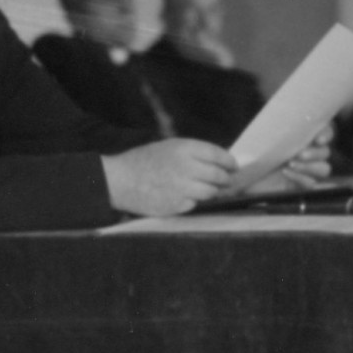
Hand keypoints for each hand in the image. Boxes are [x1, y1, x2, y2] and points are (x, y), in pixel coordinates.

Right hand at [102, 138, 236, 216]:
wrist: (119, 181)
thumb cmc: (142, 161)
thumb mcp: (168, 147)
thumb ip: (193, 153)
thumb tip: (219, 162)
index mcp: (184, 148)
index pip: (218, 155)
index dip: (229, 162)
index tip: (233, 167)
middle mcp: (186, 167)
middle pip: (219, 176)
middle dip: (226, 179)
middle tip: (227, 181)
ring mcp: (182, 188)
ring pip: (210, 192)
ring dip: (213, 192)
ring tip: (208, 189)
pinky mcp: (177, 205)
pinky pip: (196, 205)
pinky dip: (195, 202)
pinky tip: (187, 197)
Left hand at [239, 124, 333, 195]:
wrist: (241, 174)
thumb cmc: (253, 152)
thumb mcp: (263, 135)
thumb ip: (277, 125)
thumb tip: (286, 111)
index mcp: (303, 136)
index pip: (326, 132)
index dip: (326, 133)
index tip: (319, 138)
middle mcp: (309, 152)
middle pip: (325, 152)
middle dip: (315, 153)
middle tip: (299, 153)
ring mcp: (306, 170)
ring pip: (324, 169)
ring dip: (309, 167)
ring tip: (290, 164)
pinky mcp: (301, 185)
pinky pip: (311, 184)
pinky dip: (301, 178)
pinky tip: (287, 174)